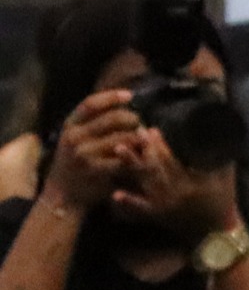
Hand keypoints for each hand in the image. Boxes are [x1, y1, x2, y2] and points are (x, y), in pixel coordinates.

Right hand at [43, 91, 139, 213]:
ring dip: (138, 136)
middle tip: (139, 123)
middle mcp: (74, 137)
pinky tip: (142, 154)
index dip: (111, 97)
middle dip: (132, 119)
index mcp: (69, 126)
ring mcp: (84, 154)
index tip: (130, 95)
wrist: (63, 194)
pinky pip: (124, 158)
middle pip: (113, 118)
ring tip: (144, 138)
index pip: (91, 104)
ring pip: (123, 137)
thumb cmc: (74, 161)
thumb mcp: (75, 137)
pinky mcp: (96, 170)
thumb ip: (92, 121)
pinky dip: (137, 155)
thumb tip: (121, 99)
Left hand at [123, 138, 243, 245]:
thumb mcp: (226, 177)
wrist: (217, 233)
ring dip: (131, 166)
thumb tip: (218, 134)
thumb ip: (220, 157)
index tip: (152, 130)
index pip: (173, 160)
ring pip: (145, 182)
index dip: (161, 145)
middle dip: (144, 150)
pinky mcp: (157, 215)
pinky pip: (141, 208)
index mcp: (192, 183)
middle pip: (156, 168)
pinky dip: (129, 201)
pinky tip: (115, 194)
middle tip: (133, 133)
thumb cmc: (223, 202)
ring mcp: (164, 205)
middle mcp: (174, 193)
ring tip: (118, 151)